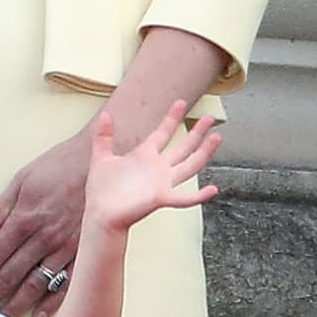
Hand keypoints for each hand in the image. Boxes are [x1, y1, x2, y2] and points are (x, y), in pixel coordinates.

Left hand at [0, 127, 92, 316]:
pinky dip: (50, 302)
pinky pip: (65, 284)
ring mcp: (65, 249)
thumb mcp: (23, 179)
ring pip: (36, 283)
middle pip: (12, 272)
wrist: (100, 164)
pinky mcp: (84, 254)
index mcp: (25, 218)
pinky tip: (38, 314)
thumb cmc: (60, 167)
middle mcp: (43, 238)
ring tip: (3, 315)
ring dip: (17, 301)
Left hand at [82, 103, 219, 234]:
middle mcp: (157, 168)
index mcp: (144, 155)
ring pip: (190, 166)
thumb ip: (103, 136)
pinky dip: (198, 196)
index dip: (172, 118)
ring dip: (204, 153)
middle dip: (197, 132)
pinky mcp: (160, 198)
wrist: (100, 213)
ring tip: (217, 138)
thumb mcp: (101, 156)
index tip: (181, 102)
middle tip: (211, 117)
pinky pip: (183, 198)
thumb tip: (106, 114)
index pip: (163, 133)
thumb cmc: (102, 189)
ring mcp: (161, 183)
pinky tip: (213, 190)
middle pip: (183, 147)